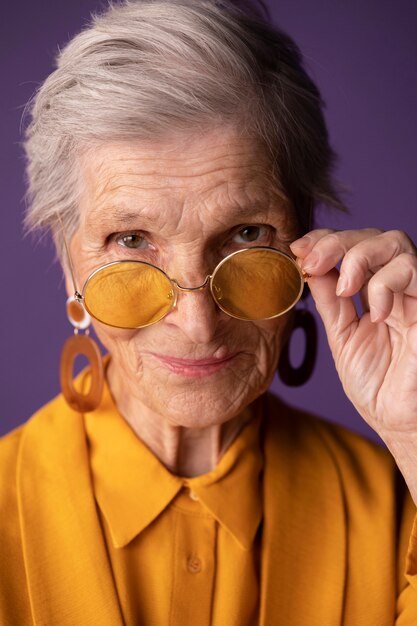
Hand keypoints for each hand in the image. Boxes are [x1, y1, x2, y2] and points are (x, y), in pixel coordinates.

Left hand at [290, 229, 416, 439]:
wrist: (400, 422)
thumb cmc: (376, 385)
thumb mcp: (342, 336)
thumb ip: (330, 302)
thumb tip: (308, 267)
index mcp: (373, 292)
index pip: (353, 246)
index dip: (326, 240)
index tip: (299, 249)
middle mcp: (396, 287)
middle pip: (373, 237)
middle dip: (336, 242)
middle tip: (312, 262)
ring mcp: (415, 294)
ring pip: (394, 242)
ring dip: (359, 258)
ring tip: (344, 289)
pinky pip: (411, 270)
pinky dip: (385, 284)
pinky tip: (376, 313)